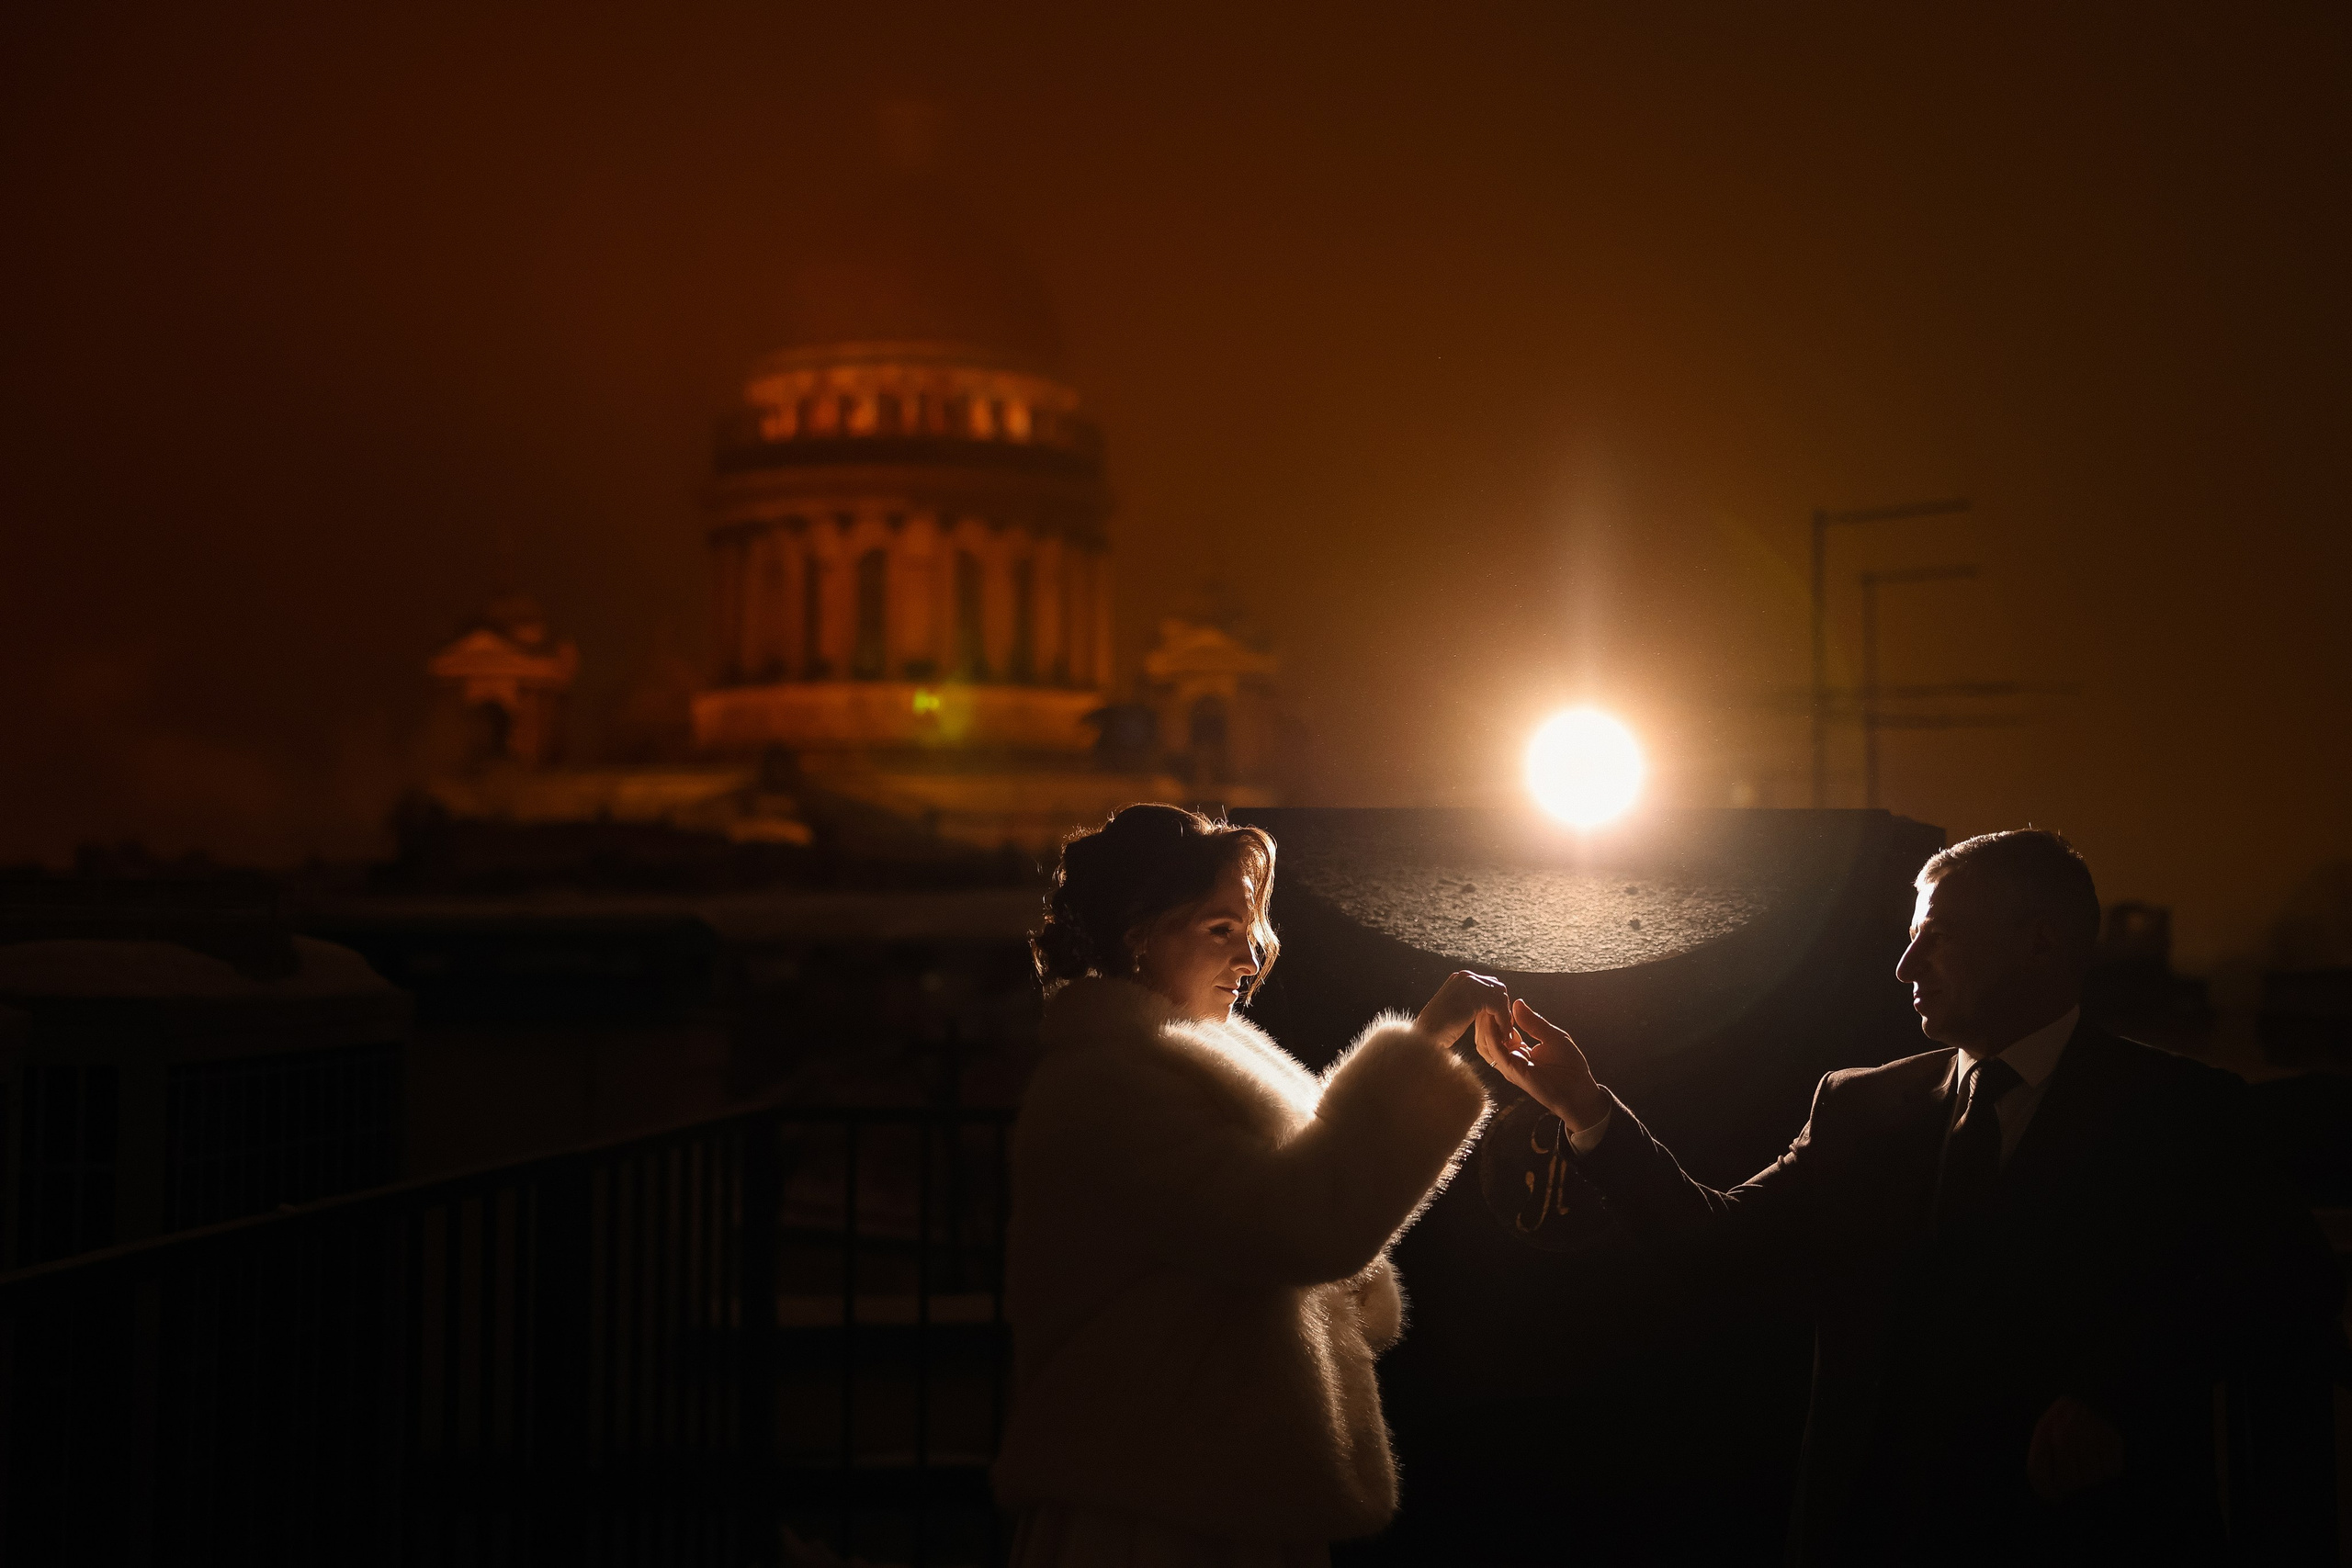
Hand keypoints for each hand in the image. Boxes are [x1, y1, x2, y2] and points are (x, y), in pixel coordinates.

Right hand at [1414, 971, 1510, 1050]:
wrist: (1426, 1036)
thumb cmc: (1439, 1029)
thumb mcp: (1456, 1010)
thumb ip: (1471, 1003)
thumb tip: (1489, 1007)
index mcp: (1460, 978)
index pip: (1490, 985)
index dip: (1497, 1004)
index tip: (1500, 1022)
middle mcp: (1465, 976)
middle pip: (1497, 987)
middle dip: (1502, 1008)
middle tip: (1504, 1028)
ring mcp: (1469, 983)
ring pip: (1500, 996)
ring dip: (1504, 1015)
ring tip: (1503, 1033)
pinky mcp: (1474, 995)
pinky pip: (1498, 1006)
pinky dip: (1502, 1021)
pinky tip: (1500, 1034)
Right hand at [1474, 998, 1611, 1133]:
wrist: (1578, 1092)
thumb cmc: (1570, 1067)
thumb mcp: (1553, 1037)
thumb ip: (1534, 1022)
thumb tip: (1517, 1003)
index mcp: (1519, 1050)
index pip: (1500, 1030)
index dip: (1497, 1015)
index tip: (1496, 998)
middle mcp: (1510, 1058)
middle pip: (1487, 1037)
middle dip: (1485, 1018)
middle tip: (1484, 1000)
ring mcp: (1509, 1065)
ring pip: (1486, 1044)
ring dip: (1485, 1025)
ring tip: (1486, 1007)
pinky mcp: (1512, 1070)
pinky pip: (1495, 1051)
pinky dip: (1491, 1036)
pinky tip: (1492, 1021)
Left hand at [2026, 1395, 2123, 1500]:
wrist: (2085, 1400)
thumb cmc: (2060, 1427)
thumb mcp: (2042, 1440)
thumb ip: (2040, 1471)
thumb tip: (2055, 1501)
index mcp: (2044, 1432)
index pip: (2040, 1475)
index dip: (2046, 1490)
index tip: (2054, 1491)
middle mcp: (2067, 1433)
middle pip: (2069, 1483)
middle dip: (2070, 1480)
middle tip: (2072, 1463)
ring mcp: (2091, 1436)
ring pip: (2092, 1480)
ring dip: (2089, 1474)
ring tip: (2086, 1455)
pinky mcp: (2113, 1440)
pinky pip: (2111, 1472)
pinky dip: (2107, 1468)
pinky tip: (2099, 1452)